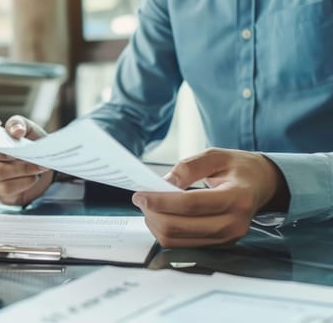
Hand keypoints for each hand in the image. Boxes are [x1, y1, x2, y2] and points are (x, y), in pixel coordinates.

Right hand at [0, 115, 52, 204]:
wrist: (43, 163)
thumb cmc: (30, 143)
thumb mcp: (28, 129)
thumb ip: (19, 124)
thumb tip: (16, 131)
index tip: (9, 147)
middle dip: (15, 163)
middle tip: (32, 158)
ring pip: (1, 179)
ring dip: (22, 173)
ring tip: (37, 168)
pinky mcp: (0, 193)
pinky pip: (7, 190)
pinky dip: (23, 184)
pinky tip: (33, 178)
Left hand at [132, 148, 288, 247]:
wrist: (261, 185)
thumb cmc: (238, 168)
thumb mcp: (215, 156)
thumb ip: (188, 167)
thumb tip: (164, 183)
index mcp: (236, 197)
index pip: (191, 204)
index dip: (161, 201)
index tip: (140, 195)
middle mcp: (234, 223)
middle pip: (180, 227)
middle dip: (153, 213)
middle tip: (141, 199)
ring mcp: (227, 238)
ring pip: (177, 240)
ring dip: (156, 224)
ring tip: (150, 206)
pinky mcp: (218, 245)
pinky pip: (182, 244)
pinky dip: (166, 231)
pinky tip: (162, 216)